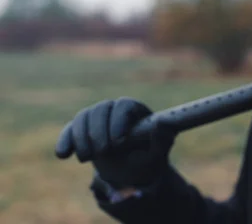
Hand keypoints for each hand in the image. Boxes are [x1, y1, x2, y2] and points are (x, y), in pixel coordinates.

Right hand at [55, 97, 175, 188]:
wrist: (131, 171)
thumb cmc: (148, 158)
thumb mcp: (158, 152)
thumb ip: (162, 138)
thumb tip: (162, 123)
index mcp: (135, 110)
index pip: (124, 106)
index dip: (118, 121)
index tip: (118, 141)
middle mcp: (115, 109)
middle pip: (101, 109)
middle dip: (98, 131)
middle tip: (102, 153)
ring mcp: (97, 118)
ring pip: (83, 117)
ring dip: (82, 138)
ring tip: (87, 159)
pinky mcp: (82, 130)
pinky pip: (70, 129)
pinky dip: (65, 140)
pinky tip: (63, 155)